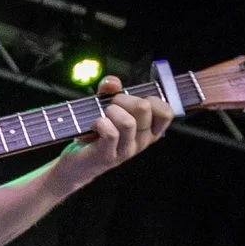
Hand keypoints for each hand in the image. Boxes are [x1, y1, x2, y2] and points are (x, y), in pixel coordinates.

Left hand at [56, 77, 170, 186]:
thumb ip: (110, 91)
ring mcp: (127, 151)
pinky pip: (111, 133)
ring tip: (102, 117)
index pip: (166, 112)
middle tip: (110, 107)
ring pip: (128, 122)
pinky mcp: (109, 156)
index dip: (150, 99)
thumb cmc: (96, 133)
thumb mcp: (106, 108)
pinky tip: (94, 126)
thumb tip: (113, 82)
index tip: (132, 101)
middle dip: (122, 99)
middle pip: (144, 108)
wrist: (78, 163)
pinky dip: (99, 123)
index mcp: (149, 130)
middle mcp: (142, 141)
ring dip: (110, 112)